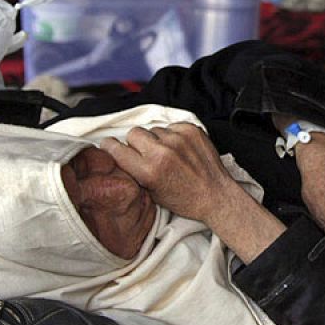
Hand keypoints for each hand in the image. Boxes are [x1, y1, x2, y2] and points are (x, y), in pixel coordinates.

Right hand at [98, 122, 239, 224]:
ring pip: (153, 129)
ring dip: (156, 139)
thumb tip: (121, 155)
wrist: (215, 195)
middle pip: (134, 133)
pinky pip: (171, 126)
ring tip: (168, 153)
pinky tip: (180, 149)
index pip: (117, 149)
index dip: (111, 147)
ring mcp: (178, 139)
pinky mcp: (192, 131)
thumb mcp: (152, 193)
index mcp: (149, 171)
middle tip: (146, 153)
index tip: (108, 144)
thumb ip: (135, 172)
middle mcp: (162, 153)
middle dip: (136, 142)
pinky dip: (173, 135)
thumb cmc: (185, 199)